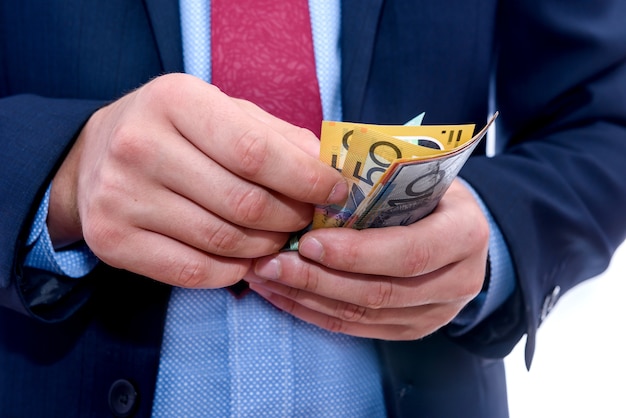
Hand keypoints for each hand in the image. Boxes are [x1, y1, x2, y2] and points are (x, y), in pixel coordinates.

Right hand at [47, 73, 347, 287]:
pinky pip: (194, 272)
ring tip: (279, 237)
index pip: (256, 152)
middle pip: (244, 203)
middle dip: (292, 218)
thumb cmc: (175, 130)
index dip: (306, 179)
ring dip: (267, 247)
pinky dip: (234, 271)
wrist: (95, 156)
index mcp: (174, 100)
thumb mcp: (222, 112)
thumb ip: (276, 137)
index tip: (336, 193)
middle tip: (307, 219)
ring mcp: (119, 197)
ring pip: (223, 241)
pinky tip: (247, 259)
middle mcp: (139, 145)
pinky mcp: (112, 240)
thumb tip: (328, 173)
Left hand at [244, 180, 488, 339]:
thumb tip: (311, 178)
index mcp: (464, 234)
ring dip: (307, 297)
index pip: (409, 252)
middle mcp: (458, 282)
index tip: (308, 241)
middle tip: (270, 263)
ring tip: (266, 277)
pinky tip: (282, 295)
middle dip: (318, 279)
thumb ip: (379, 181)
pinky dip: (314, 312)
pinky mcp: (410, 329)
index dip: (357, 252)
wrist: (459, 229)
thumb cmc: (431, 192)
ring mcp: (435, 314)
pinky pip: (356, 328)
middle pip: (380, 292)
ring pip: (362, 316)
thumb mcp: (420, 173)